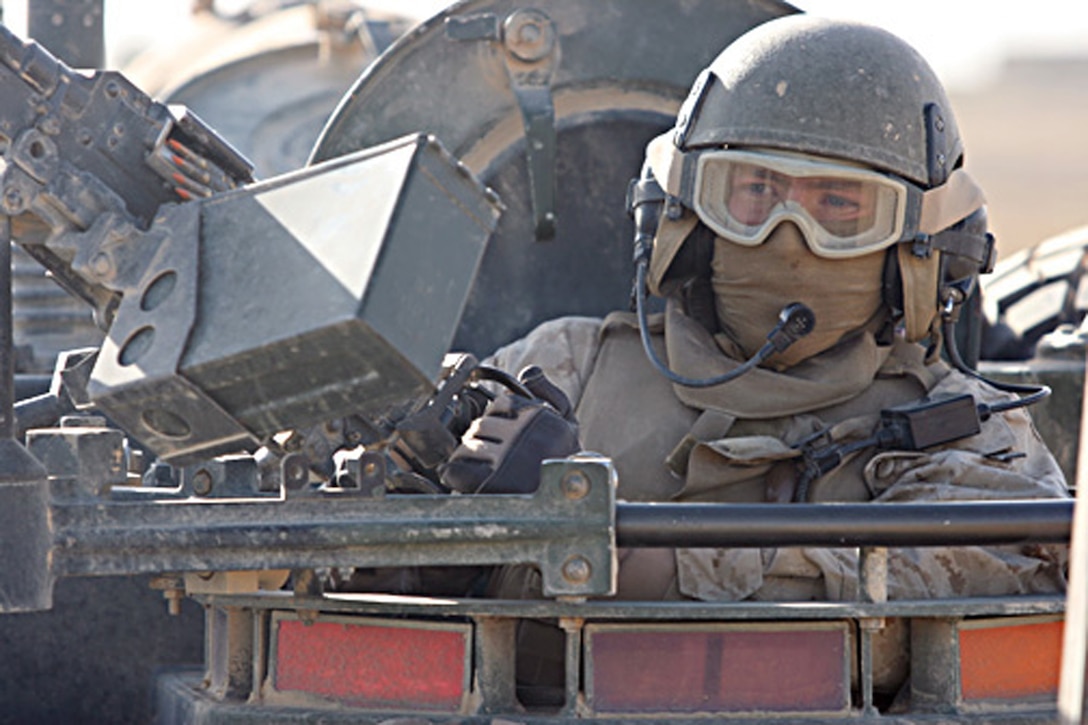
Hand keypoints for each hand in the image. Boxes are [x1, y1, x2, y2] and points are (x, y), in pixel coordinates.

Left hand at [440, 367, 578, 493]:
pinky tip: (462, 478)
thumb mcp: (567, 421)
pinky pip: (455, 468)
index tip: (501, 434)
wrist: (572, 495)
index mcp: (535, 414)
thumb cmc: (565, 459)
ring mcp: (504, 456)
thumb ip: (549, 393)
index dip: (497, 420)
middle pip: (479, 426)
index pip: (498, 406)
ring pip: (466, 446)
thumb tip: (528, 372)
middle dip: (481, 438)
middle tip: (489, 454)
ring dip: (468, 456)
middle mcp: (519, 432)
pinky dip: (453, 472)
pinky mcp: (490, 481)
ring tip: (481, 468)